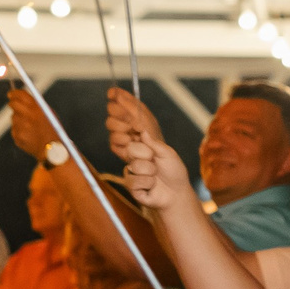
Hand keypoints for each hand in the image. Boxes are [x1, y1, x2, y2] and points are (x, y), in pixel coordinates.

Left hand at [7, 86, 55, 159]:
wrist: (52, 150)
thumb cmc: (52, 130)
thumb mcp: (48, 113)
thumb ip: (36, 105)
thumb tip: (23, 98)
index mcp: (37, 109)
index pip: (21, 95)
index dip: (14, 93)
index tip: (11, 93)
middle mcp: (27, 116)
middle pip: (13, 104)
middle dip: (13, 103)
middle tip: (13, 103)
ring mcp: (21, 127)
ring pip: (14, 118)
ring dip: (19, 119)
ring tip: (30, 127)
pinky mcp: (17, 136)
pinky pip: (15, 129)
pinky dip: (20, 130)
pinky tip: (30, 135)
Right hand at [105, 88, 190, 210]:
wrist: (176, 194)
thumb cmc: (174, 171)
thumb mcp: (168, 153)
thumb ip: (153, 142)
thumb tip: (142, 131)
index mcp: (142, 141)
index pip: (127, 125)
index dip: (121, 109)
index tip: (113, 94)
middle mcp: (133, 152)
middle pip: (123, 140)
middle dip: (141, 150)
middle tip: (152, 158)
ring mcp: (130, 167)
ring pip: (133, 162)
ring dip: (149, 169)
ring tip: (156, 174)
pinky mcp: (130, 184)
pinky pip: (133, 179)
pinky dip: (147, 182)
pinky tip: (152, 185)